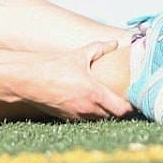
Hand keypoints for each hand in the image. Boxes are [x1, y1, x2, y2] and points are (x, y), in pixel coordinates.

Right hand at [18, 40, 133, 120]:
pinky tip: (89, 103)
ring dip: (105, 113)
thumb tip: (115, 42)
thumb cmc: (54, 67)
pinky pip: (85, 120)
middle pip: (113, 117)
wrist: (29, 80)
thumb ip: (99, 48)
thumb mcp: (79, 55)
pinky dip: (90, 114)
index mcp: (95, 93)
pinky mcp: (67, 118)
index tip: (134, 99)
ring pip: (99, 120)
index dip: (131, 107)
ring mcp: (77, 116)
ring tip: (108, 101)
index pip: (122, 110)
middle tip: (123, 98)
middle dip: (119, 109)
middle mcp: (88, 108)